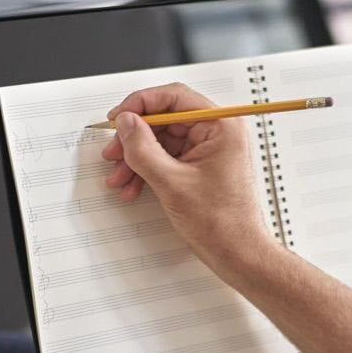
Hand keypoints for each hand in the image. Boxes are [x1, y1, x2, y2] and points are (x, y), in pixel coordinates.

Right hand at [101, 83, 273, 272]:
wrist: (237, 254)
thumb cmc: (222, 223)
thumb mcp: (171, 182)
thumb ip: (142, 148)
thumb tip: (126, 123)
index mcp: (221, 127)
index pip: (175, 97)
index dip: (141, 104)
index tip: (119, 117)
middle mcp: (218, 134)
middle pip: (165, 120)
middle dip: (134, 138)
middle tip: (114, 152)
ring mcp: (210, 152)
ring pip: (163, 142)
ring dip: (137, 158)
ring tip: (119, 176)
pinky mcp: (202, 169)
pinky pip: (169, 159)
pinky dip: (148, 170)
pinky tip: (133, 186)